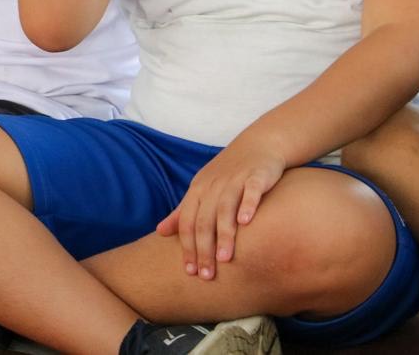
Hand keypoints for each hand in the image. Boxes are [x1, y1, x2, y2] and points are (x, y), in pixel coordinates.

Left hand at [155, 140, 284, 279]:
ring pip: (225, 208)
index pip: (188, 222)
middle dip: (204, 249)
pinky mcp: (257, 175)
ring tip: (225, 259)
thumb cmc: (228, 172)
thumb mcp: (202, 189)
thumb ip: (182, 212)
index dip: (187, 247)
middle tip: (207, 275)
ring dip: (224, 234)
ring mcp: (235, 179)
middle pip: (204, 219)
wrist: (259, 144)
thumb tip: (159, 232)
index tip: (190, 272)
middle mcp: (214, 184)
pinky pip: (251, 191)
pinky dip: (248, 205)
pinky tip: (246, 223)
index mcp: (198, 190)